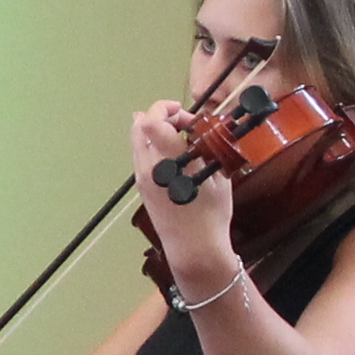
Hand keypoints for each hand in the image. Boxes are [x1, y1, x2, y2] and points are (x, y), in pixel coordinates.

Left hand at [130, 101, 240, 287]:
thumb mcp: (217, 174)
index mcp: (169, 161)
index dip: (165, 108)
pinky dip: (153, 145)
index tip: (185, 111)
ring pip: (137, 140)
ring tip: (182, 137)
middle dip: (161, 115)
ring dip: (155, 130)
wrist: (194, 247)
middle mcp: (148, 167)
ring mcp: (141, 178)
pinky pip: (140, 156)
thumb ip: (203, 146)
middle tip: (186, 123)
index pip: (152, 121)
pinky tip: (173, 152)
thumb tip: (196, 127)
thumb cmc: (212, 213)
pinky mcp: (141, 188)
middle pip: (139, 126)